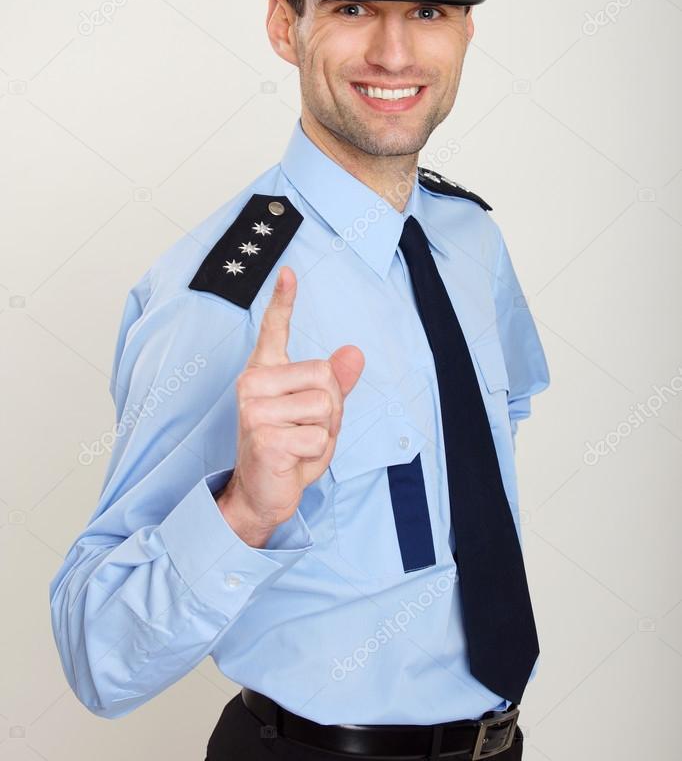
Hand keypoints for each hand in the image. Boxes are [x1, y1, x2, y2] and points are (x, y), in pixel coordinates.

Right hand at [216, 265, 364, 545]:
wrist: (262, 493)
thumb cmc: (289, 448)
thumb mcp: (319, 413)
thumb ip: (335, 383)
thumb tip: (355, 352)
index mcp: (265, 371)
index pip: (275, 329)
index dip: (283, 300)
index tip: (289, 272)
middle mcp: (253, 383)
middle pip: (325, 377)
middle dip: (331, 410)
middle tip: (305, 430)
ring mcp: (254, 409)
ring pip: (325, 407)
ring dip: (324, 433)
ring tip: (298, 444)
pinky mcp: (264, 435)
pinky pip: (319, 436)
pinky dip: (316, 453)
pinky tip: (292, 459)